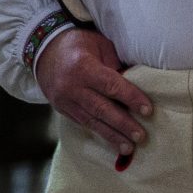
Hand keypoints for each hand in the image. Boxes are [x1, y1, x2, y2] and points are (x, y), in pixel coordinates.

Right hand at [37, 28, 152, 156]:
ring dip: (112, 135)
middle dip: (123, 124)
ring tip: (129, 148)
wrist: (44, 51)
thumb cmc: (79, 45)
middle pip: (101, 108)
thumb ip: (116, 64)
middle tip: (141, 136)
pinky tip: (113, 142)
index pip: (111, 86)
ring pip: (91, 120)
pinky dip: (99, 133)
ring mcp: (64, 100)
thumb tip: (136, 85)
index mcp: (83, 67)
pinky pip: (83, 123)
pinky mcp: (62, 109)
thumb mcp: (100, 45)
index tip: (148, 111)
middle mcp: (71, 86)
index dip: (131, 99)